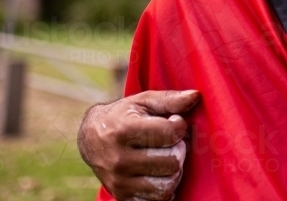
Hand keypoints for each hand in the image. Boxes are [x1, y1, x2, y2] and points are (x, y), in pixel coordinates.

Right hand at [77, 90, 199, 200]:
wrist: (90, 139)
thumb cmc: (123, 116)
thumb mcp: (143, 101)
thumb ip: (170, 99)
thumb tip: (195, 96)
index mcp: (124, 130)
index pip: (170, 133)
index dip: (179, 126)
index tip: (174, 122)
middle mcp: (119, 159)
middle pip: (172, 161)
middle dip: (178, 149)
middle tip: (171, 143)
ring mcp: (119, 182)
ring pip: (166, 186)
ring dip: (174, 171)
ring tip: (167, 157)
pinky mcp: (122, 197)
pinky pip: (157, 200)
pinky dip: (164, 188)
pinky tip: (159, 173)